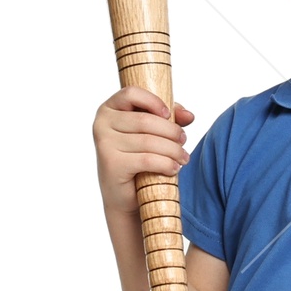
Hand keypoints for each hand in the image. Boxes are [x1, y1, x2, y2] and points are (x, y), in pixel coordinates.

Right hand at [93, 88, 192, 214]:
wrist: (123, 196)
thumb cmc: (136, 159)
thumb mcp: (152, 133)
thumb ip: (168, 118)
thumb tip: (189, 115)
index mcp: (108, 109)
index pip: (131, 93)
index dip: (153, 101)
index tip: (168, 115)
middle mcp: (101, 124)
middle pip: (145, 120)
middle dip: (171, 131)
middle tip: (184, 141)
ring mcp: (104, 144)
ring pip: (149, 141)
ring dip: (173, 150)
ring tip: (183, 158)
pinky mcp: (112, 164)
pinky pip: (147, 160)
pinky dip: (166, 164)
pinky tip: (174, 169)